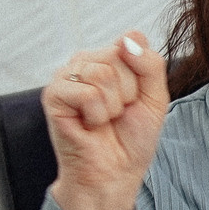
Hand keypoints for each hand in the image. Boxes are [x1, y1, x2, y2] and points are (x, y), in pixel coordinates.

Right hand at [43, 33, 168, 209]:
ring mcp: (67, 76)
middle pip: (117, 57)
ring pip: (102, 74)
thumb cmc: (132, 137)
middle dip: (127, 93)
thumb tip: (128, 38)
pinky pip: (86, 93)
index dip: (141, 77)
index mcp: (109, 57)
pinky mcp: (53, 95)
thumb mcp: (155, 97)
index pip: (132, 43)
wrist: (115, 171)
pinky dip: (96, 115)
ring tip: (103, 118)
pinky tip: (89, 124)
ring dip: (111, 106)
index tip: (134, 99)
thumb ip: (150, 63)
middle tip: (117, 112)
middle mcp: (85, 61)